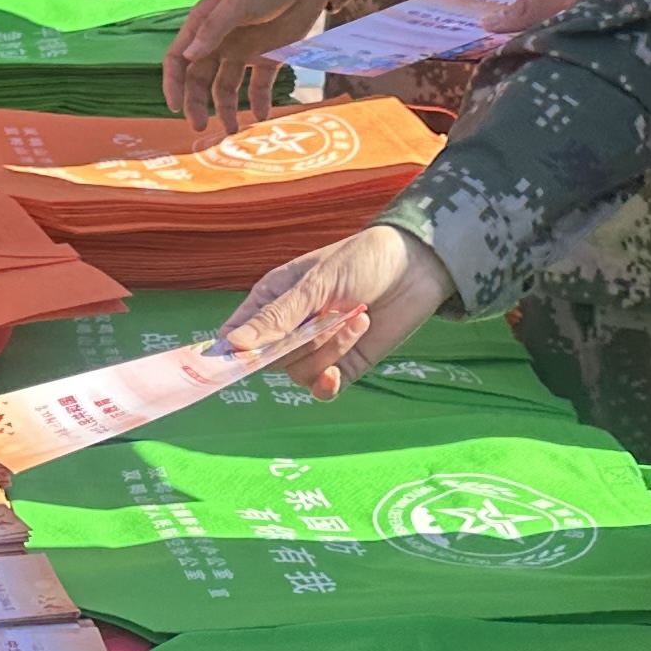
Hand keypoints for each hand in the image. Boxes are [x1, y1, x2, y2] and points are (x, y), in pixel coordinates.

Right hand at [164, 0, 329, 135]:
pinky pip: (259, 85)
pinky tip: (261, 115)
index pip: (177, 59)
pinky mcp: (269, 57)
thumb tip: (187, 57)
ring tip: (232, 129)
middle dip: (197, 104)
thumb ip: (214, 29)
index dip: (173, 84)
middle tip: (200, 126)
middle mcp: (218, 41)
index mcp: (203, 26)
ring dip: (226, 108)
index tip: (174, 107)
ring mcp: (243, 50)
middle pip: (199, 79)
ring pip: (226, 87)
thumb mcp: (238, 2)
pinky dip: (259, 101)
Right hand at [217, 227, 451, 398]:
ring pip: (299, 373)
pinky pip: (322, 390)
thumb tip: (233, 346)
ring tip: (357, 320)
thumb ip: (277, 318)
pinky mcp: (343, 366)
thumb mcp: (316, 284)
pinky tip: (336, 374)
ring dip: (327, 352)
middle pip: (270, 360)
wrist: (417, 268)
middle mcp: (288, 329)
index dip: (233, 352)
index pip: (236, 336)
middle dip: (299, 344)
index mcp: (271, 301)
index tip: (242, 359)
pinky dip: (326, 385)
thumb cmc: (361, 260)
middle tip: (330, 317)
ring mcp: (316, 349)